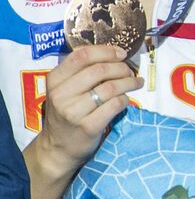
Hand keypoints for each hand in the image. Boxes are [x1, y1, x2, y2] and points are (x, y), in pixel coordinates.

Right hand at [24, 45, 140, 198]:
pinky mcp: (88, 126)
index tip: (122, 53)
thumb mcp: (65, 90)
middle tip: (131, 72)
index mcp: (55, 79)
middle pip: (100, 70)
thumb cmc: (68, 113)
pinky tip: (127, 100)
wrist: (58, 148)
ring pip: (110, 87)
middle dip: (122, 68)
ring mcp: (73, 111)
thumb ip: (82, 73)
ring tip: (136, 83)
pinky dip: (125, 100)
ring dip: (129, 83)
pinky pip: (116, 105)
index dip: (106, 51)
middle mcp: (61, 94)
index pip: (82, 55)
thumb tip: (116, 54)